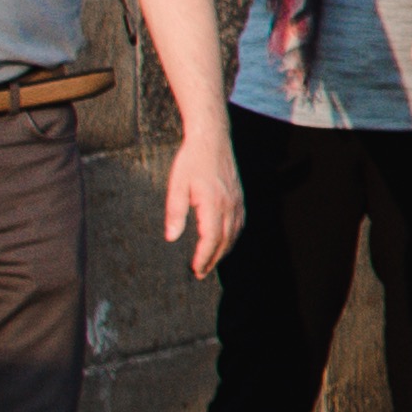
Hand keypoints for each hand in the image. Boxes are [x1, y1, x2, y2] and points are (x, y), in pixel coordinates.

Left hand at [165, 135, 244, 275]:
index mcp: (213, 203)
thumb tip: (171, 237)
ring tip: (212, 262)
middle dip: (214, 259)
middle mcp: (229, 204)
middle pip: (225, 240)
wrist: (212, 137)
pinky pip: (239, 222)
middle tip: (201, 273)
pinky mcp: (239, 196)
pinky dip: (233, 237)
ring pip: (235, 233)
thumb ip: (175, 212)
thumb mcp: (176, 185)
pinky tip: (225, 241)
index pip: (211, 239)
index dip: (203, 257)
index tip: (195, 269)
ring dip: (224, 250)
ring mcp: (237, 200)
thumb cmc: (191, 160)